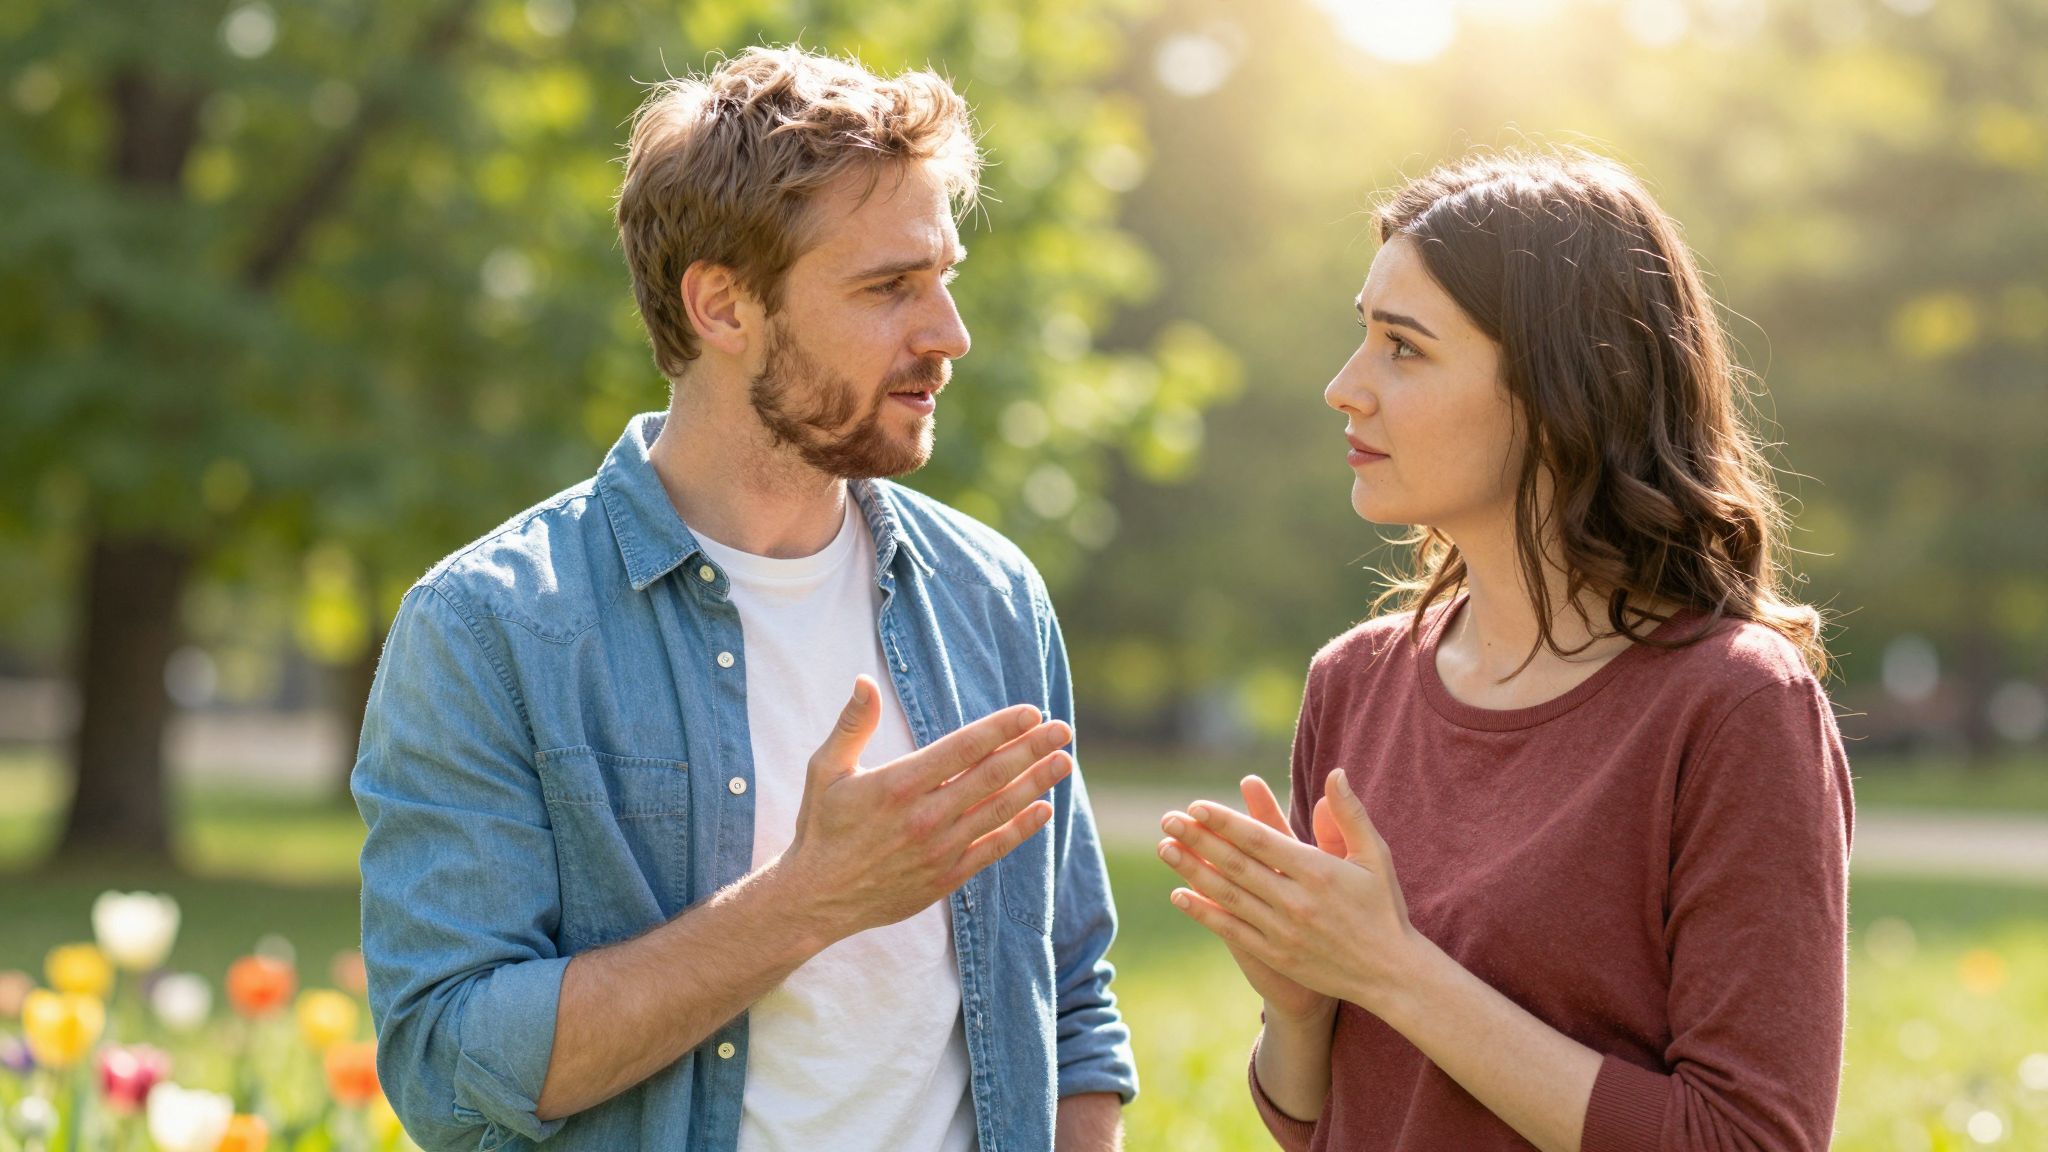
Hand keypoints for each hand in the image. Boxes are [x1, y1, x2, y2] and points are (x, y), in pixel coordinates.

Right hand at [779, 675, 1073, 939]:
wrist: (817, 898)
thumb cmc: (821, 828)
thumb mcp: (825, 770)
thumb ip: (852, 725)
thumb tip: (865, 681)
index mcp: (898, 784)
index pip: (964, 748)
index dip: (1002, 728)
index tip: (1032, 711)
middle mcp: (925, 816)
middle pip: (992, 776)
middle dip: (1032, 749)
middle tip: (1063, 729)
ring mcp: (939, 849)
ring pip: (999, 810)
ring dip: (1036, 784)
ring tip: (1064, 762)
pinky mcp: (945, 877)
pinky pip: (993, 848)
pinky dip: (1021, 829)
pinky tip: (1043, 809)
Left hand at [1159, 769, 1422, 1016]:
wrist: (1391, 974)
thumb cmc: (1384, 908)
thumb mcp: (1376, 857)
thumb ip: (1350, 815)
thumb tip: (1335, 773)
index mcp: (1319, 872)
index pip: (1261, 840)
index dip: (1226, 822)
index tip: (1197, 805)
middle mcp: (1297, 901)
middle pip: (1236, 864)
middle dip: (1198, 839)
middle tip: (1167, 818)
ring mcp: (1284, 931)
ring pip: (1227, 895)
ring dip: (1192, 870)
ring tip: (1164, 848)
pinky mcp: (1277, 955)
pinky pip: (1232, 930)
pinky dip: (1204, 913)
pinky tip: (1179, 895)